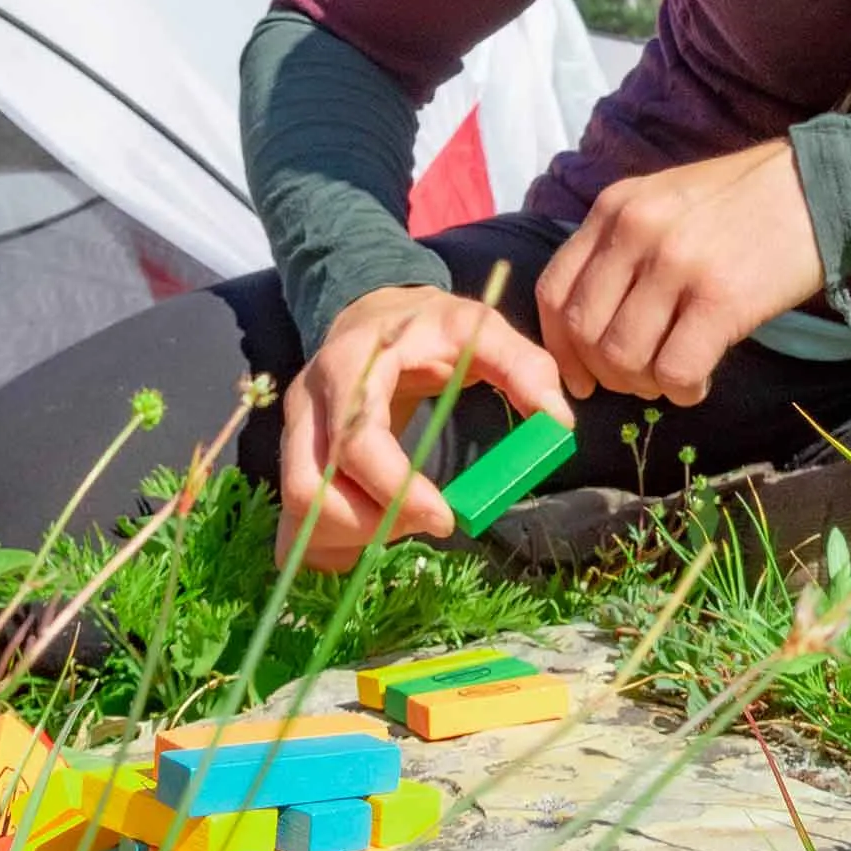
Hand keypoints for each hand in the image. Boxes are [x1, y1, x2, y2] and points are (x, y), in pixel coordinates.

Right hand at [278, 285, 573, 572]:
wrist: (375, 310)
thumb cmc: (431, 327)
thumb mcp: (480, 328)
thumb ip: (525, 367)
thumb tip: (558, 424)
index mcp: (353, 362)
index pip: (356, 440)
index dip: (396, 491)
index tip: (447, 519)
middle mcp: (310, 398)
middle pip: (309, 485)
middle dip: (370, 524)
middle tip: (426, 523)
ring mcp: (293, 429)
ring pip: (299, 509)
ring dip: (352, 535)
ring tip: (405, 523)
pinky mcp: (293, 454)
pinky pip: (295, 521)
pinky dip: (334, 540)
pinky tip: (376, 530)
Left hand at [536, 139, 824, 407]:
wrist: (820, 187)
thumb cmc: (744, 201)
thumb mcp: (665, 201)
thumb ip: (623, 248)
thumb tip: (593, 326)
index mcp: (614, 207)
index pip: (553, 290)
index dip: (560, 347)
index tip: (579, 376)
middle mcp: (635, 231)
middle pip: (584, 331)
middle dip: (605, 372)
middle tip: (639, 379)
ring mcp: (676, 263)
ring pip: (623, 357)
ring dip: (644, 385)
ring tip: (674, 376)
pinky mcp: (721, 298)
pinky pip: (675, 371)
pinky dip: (682, 390)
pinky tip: (701, 380)